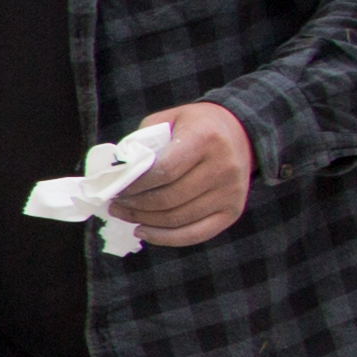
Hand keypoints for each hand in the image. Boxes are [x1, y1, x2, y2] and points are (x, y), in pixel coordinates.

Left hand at [113, 100, 257, 247]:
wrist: (241, 132)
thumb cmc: (197, 126)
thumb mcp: (170, 119)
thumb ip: (143, 141)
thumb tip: (118, 172)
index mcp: (205, 139)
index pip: (164, 171)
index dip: (136, 185)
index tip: (117, 189)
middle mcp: (223, 167)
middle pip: (170, 199)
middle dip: (136, 206)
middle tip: (115, 205)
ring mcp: (231, 192)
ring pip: (178, 219)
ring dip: (145, 221)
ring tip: (125, 215)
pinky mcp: (233, 211)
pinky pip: (195, 234)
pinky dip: (165, 238)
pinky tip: (144, 232)